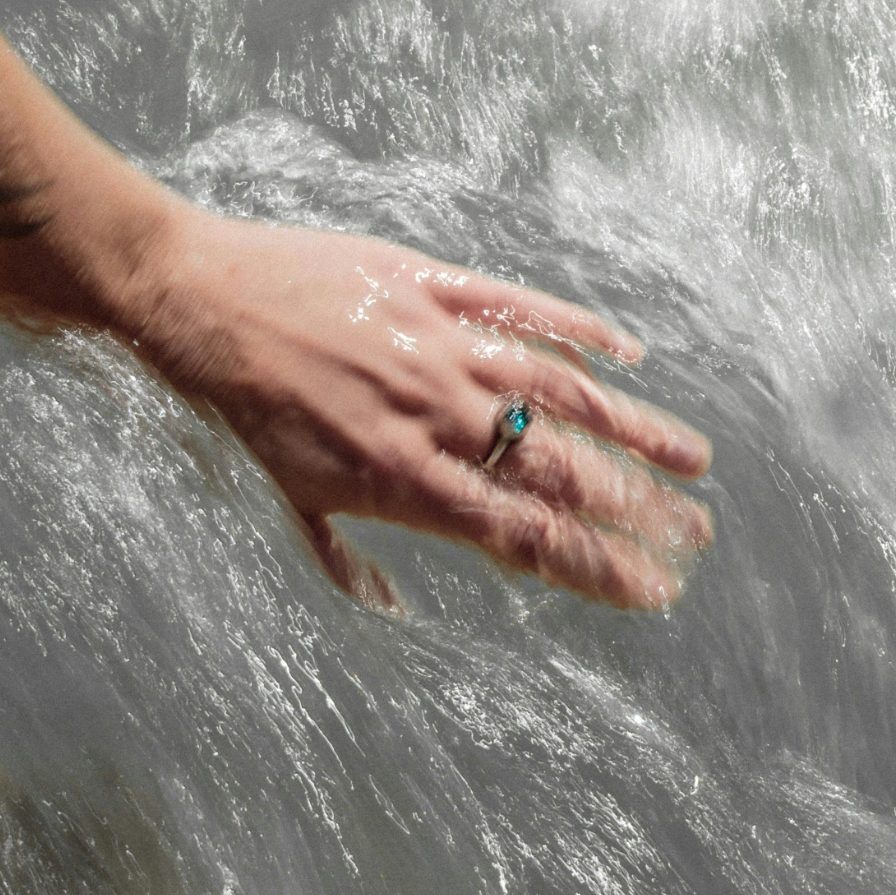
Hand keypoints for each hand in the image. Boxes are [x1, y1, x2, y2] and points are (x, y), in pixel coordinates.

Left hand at [122, 203, 713, 610]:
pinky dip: (579, 327)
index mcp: (403, 479)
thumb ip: (345, 554)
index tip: (655, 590)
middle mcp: (435, 416)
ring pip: (559, 391)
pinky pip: (521, 306)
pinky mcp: (431, 284)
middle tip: (699, 531)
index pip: (525, 536)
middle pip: (559, 471)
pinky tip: (629, 351)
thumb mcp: (287, 493)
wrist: (196, 302)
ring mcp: (439, 345)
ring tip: (696, 457)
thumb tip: (387, 610)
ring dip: (635, 428)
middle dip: (639, 509)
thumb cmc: (239, 407)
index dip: (598, 567)